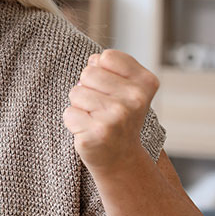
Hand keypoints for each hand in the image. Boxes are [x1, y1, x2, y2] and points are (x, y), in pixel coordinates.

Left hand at [63, 49, 159, 171]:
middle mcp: (135, 98)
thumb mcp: (124, 88)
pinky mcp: (98, 132)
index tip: (111, 91)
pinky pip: (69, 113)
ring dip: (79, 106)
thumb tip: (93, 60)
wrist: (121, 158)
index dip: (102, 71)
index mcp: (145, 82)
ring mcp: (117, 116)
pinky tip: (89, 132)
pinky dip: (73, 123)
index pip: (107, 57)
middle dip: (88, 89)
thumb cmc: (117, 117)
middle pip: (88, 73)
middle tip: (101, 109)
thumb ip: (109, 68)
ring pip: (76, 92)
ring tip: (95, 119)